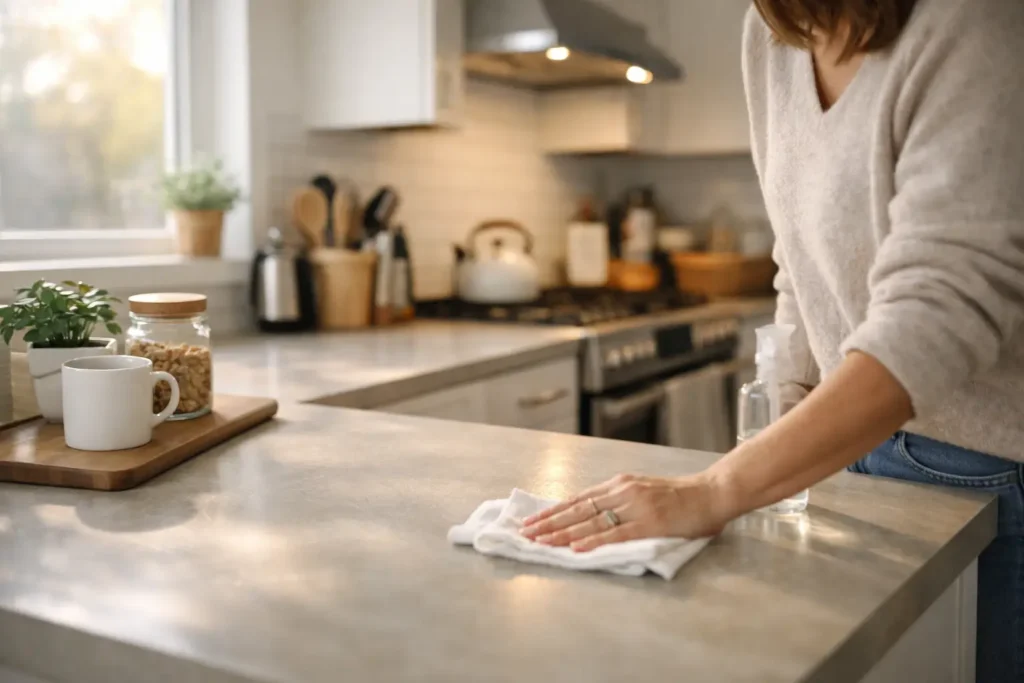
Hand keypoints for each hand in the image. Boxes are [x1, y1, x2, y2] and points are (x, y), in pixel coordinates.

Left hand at [519, 473, 727, 552]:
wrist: (712, 493)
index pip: (578, 499)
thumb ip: (620, 500)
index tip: (532, 520)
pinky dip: (593, 541)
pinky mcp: (649, 524)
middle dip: (549, 522)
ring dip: (562, 533)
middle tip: (525, 533)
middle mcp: (622, 492)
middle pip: (577, 509)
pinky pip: (615, 534)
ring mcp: (635, 507)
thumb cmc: (681, 496)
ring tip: (540, 541)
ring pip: (590, 522)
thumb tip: (592, 515)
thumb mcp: (643, 490)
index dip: (553, 511)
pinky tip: (575, 547)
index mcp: (619, 484)